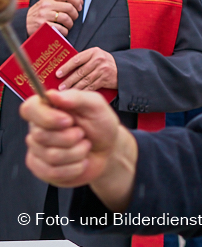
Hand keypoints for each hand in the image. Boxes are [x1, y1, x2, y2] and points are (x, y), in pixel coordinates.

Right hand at [21, 89, 136, 210]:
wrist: (108, 150)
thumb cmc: (100, 125)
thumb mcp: (96, 105)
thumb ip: (76, 97)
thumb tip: (52, 94)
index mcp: (47, 109)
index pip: (28, 109)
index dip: (46, 117)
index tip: (68, 120)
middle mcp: (38, 129)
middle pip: (41, 136)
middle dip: (71, 137)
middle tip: (82, 134)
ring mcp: (37, 151)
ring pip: (51, 156)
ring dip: (77, 152)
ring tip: (84, 146)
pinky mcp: (42, 170)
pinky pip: (53, 172)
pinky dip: (75, 167)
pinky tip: (80, 161)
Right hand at [27, 0, 81, 36]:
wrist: (23, 23)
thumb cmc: (38, 13)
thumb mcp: (48, 3)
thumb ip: (62, 1)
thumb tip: (80, 1)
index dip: (77, 1)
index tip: (79, 7)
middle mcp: (46, 5)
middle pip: (69, 7)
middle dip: (75, 15)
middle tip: (73, 18)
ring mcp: (44, 15)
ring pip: (66, 18)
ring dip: (70, 24)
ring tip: (67, 25)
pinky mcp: (43, 26)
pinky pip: (60, 28)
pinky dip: (65, 31)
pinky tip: (62, 31)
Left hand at [57, 48, 117, 90]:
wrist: (122, 69)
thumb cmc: (104, 63)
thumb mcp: (96, 56)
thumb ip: (83, 60)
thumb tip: (64, 69)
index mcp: (94, 52)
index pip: (77, 59)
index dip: (66, 67)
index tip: (58, 74)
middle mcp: (99, 60)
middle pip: (80, 72)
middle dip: (69, 81)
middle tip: (60, 87)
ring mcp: (103, 70)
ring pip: (85, 81)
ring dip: (74, 87)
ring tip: (66, 91)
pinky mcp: (105, 79)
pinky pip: (91, 87)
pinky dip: (83, 91)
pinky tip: (77, 94)